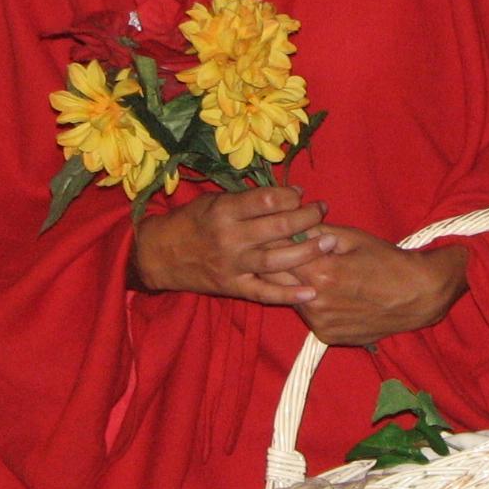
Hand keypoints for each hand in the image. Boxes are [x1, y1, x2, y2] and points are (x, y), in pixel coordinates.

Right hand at [128, 185, 326, 305]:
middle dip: (306, 217)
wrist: (158, 256)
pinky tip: (311, 292)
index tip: (301, 193)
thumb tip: (287, 194)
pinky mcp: (232, 287)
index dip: (290, 195)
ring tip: (329, 242)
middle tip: (323, 210)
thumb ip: (246, 199)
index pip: (267, 200)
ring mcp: (232, 265)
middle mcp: (230, 238)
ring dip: (307, 251)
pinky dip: (288, 295)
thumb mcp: (213, 201)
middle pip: (278, 227)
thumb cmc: (189, 222)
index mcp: (224, 211)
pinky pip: (264, 293)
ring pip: (277, 260)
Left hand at [261, 225, 468, 346]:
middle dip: (278, 265)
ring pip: (291, 299)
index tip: (277, 236)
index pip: (277, 256)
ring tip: (316, 272)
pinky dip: (311, 304)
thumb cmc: (386, 260)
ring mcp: (320, 324)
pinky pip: (308, 317)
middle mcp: (315, 303)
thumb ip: (315, 231)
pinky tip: (330, 294)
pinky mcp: (327, 337)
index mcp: (320, 272)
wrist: (417, 296)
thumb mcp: (352, 238)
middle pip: (276, 281)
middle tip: (291, 253)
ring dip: (294, 285)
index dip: (275, 243)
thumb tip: (288, 224)